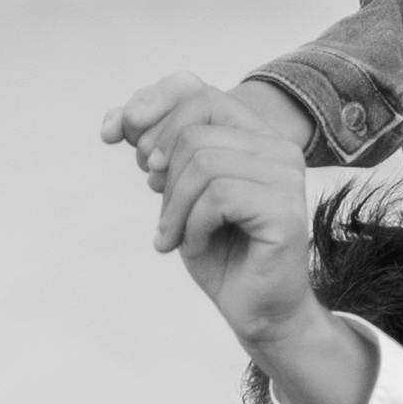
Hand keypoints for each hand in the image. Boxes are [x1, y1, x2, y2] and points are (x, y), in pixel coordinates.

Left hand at [108, 73, 313, 241]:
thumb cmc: (219, 251)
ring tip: (175, 238)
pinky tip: (196, 246)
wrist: (256, 311)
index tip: (125, 148)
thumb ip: (159, 151)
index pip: (199, 93)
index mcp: (256, 135)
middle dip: (164, 176)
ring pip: (202, 163)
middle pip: (195, 131)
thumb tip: (116, 120)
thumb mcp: (180, 192)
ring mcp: (286, 177)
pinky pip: (218, 197)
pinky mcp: (285, 210)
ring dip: (175, 209)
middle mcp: (279, 148)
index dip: (153, 111)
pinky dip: (193, 226)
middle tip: (163, 218)